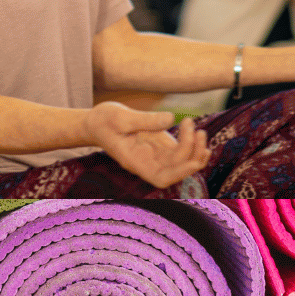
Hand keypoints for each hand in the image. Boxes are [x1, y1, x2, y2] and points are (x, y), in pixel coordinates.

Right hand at [84, 101, 208, 188]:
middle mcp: (148, 163)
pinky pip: (181, 151)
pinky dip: (191, 144)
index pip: (161, 178)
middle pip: (176, 171)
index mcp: (135, 162)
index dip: (180, 173)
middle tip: (199, 132)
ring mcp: (155, 155)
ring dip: (195, 150)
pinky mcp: (160, 145)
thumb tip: (170, 119)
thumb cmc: (103, 121)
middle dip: (192, 157)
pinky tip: (195, 130)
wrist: (95, 123)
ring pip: (182, 162)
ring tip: (199, 130)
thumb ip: (145, 120)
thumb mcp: (120, 117)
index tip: (192, 160)